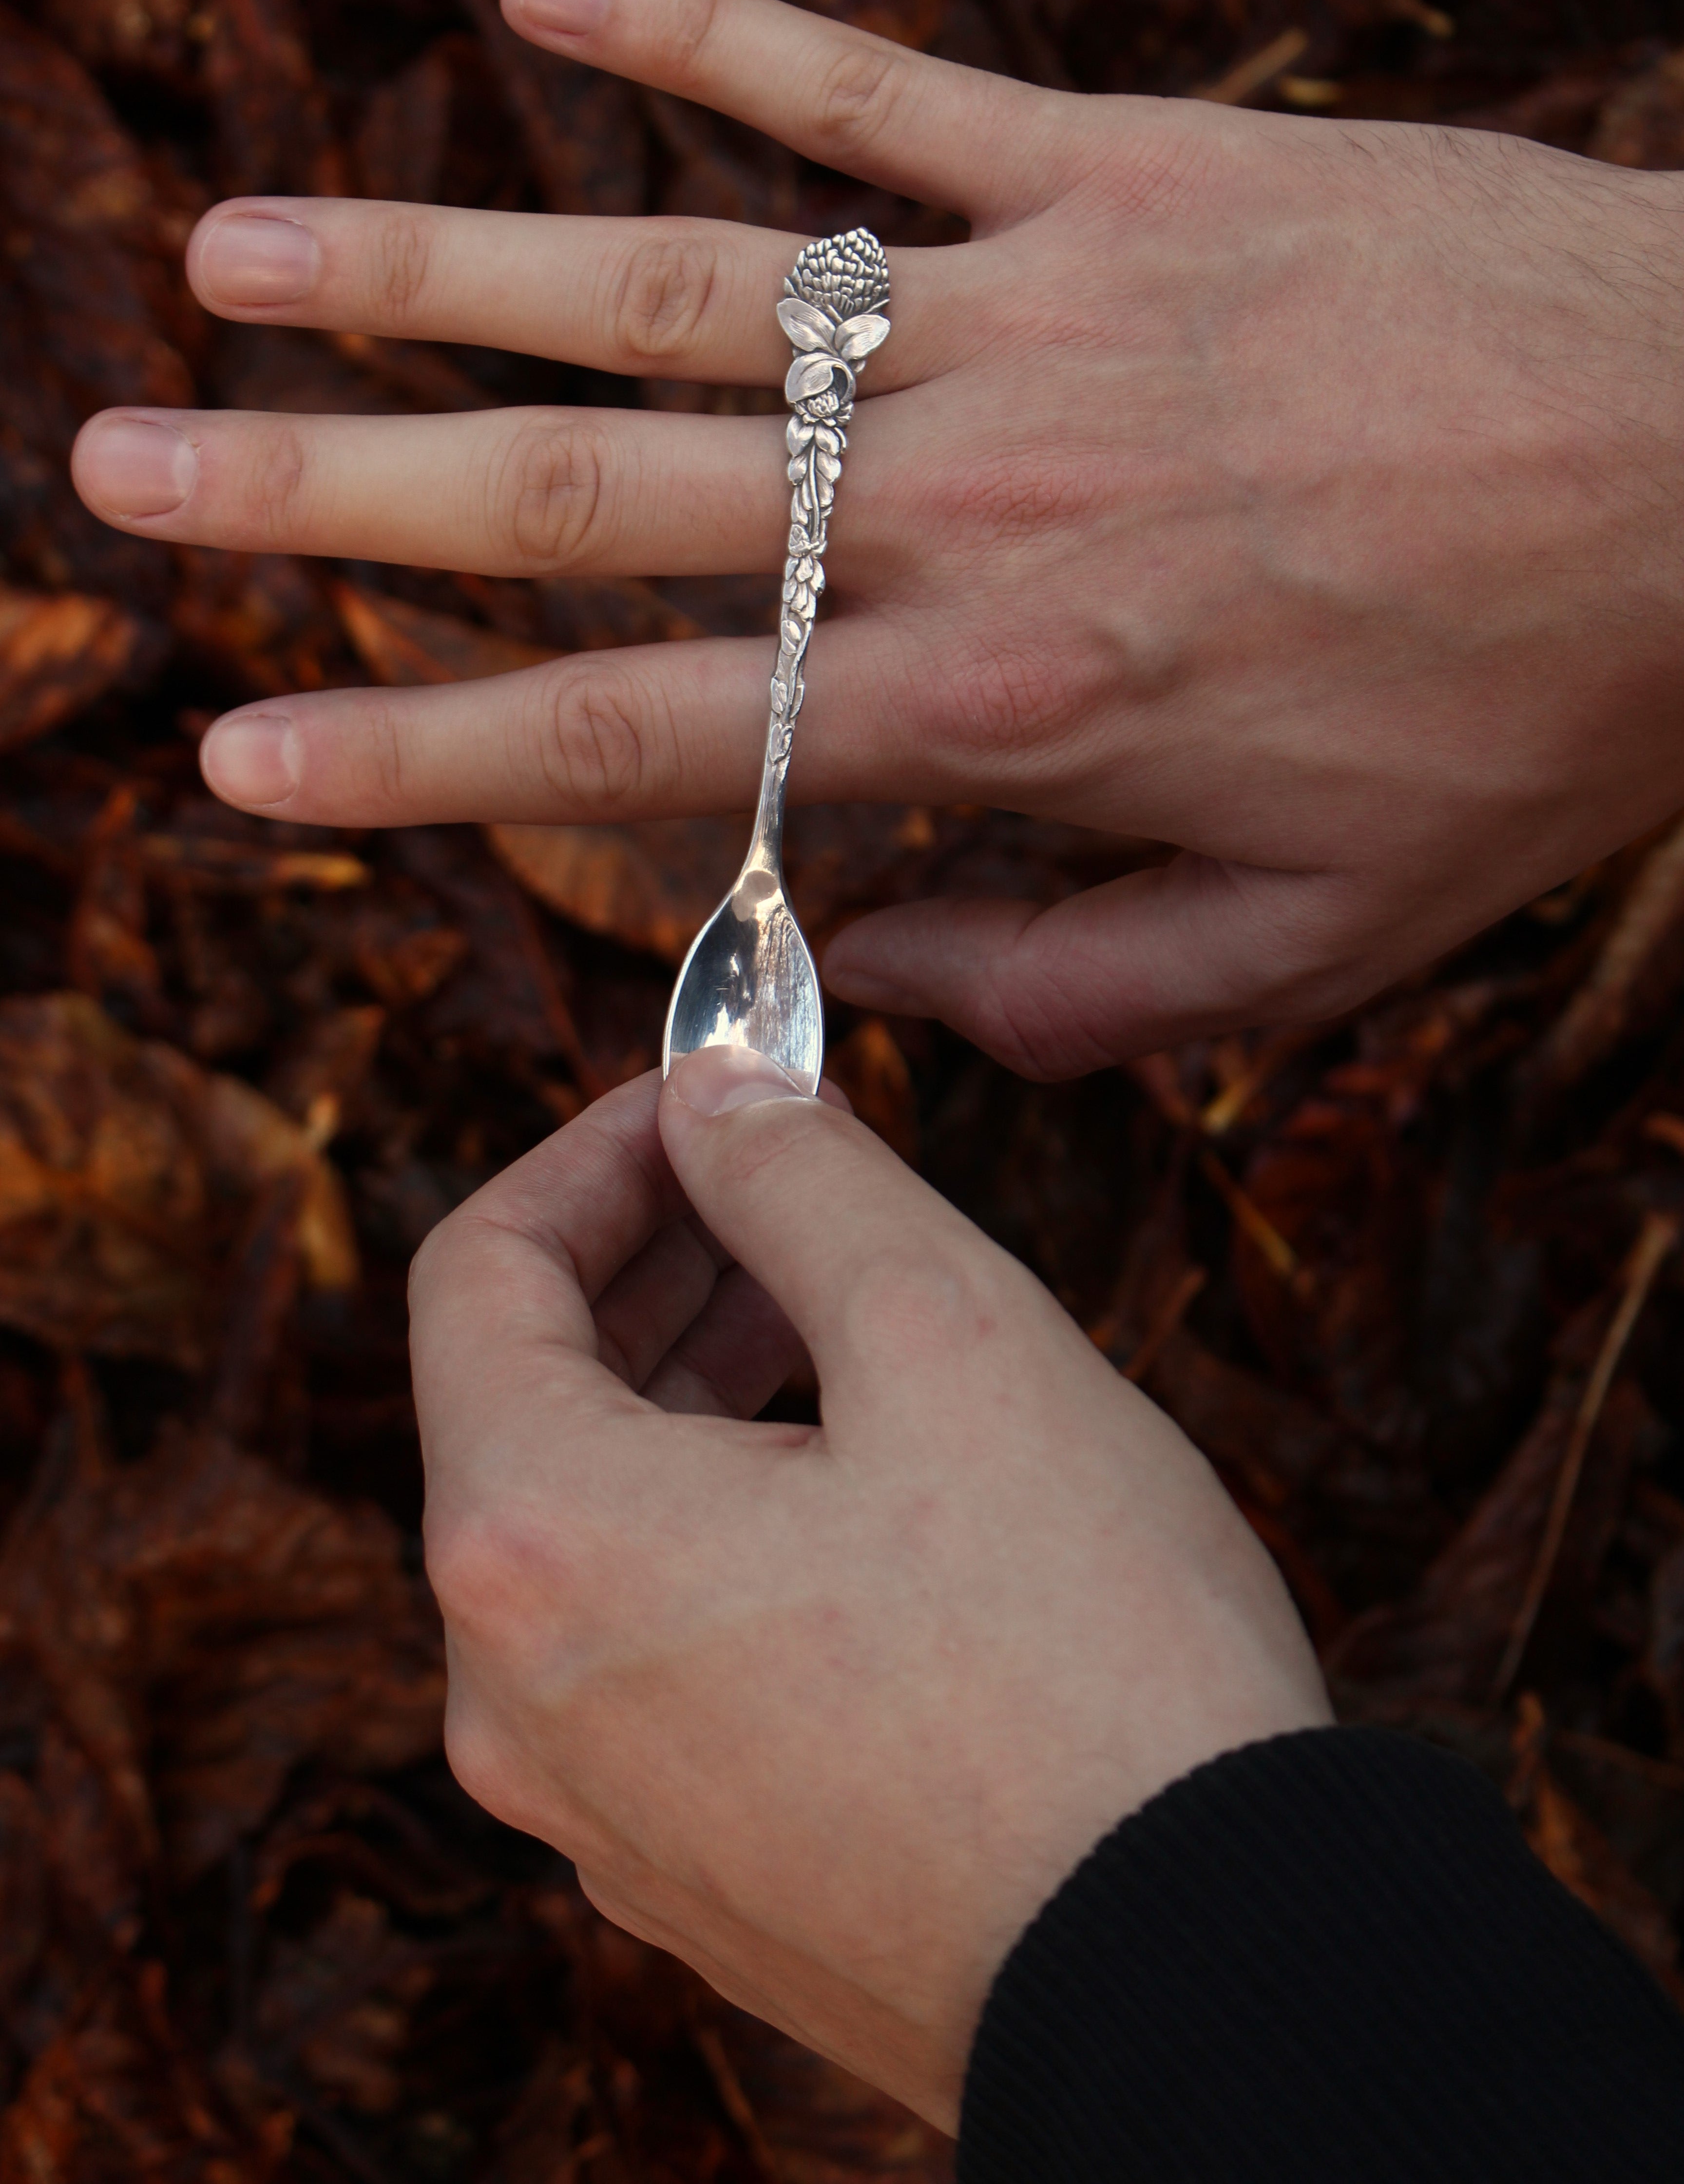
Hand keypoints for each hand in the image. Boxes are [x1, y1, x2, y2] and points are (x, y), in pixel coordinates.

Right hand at [72, 0, 1683, 1073]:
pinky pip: (875, 89)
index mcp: (998, 711)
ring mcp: (1028, 311)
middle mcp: (964, 503)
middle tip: (123, 472)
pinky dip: (703, 29)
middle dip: (329, 492)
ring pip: (677, 280)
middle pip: (585, 495)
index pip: (637, 737)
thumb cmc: (1529, 715)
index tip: (240, 757)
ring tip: (231, 246)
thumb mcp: (1320, 939)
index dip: (414, 755)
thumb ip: (1077, 992)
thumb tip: (874, 977)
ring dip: (435, 258)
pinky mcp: (1120, 162)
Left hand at [410, 1048, 1328, 2126]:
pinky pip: (648, 1655)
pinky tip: (850, 1493)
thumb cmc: (1084, 1648)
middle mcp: (516, 1698)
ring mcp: (594, 1809)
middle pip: (521, 1408)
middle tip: (778, 1185)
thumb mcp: (946, 1331)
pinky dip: (714, 1531)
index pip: (476, 1274)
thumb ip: (796, 1179)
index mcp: (536, 1544)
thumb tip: (713, 1098)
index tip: (706, 1097)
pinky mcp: (688, 1876)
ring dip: (686, 1396)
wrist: (1198, 1976)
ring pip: (590, 1535)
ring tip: (829, 1320)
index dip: (591, 1153)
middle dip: (646, 1267)